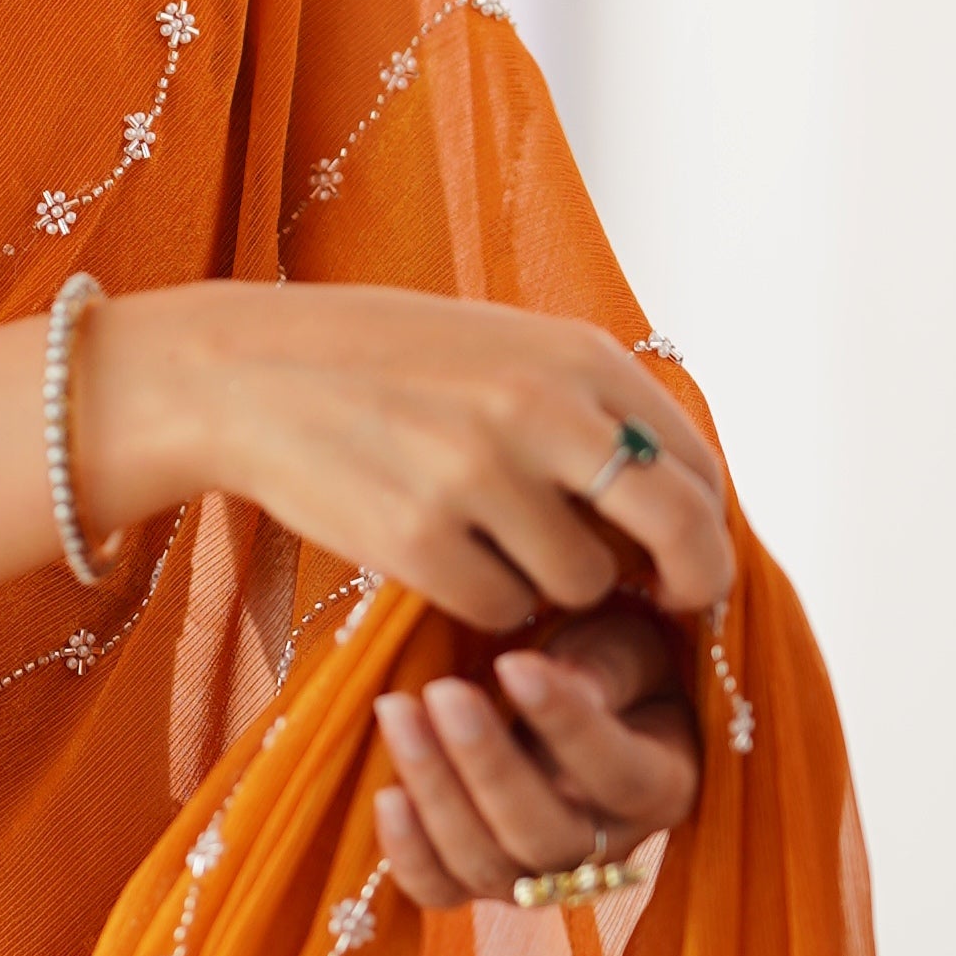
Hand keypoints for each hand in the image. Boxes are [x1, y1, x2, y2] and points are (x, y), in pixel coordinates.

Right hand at [88, 284, 735, 631]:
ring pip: (582, 581)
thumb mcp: (503, 346)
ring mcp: (478, 477)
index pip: (693, 460)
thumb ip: (589, 405)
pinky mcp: (418, 540)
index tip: (689, 557)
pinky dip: (484, 600)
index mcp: (574, 355)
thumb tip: (679, 488)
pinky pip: (501, 608)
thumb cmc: (382, 362)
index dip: (706, 525)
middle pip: (676, 526)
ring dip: (553, 585)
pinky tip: (442, 558)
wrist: (248, 373)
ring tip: (495, 546)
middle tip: (669, 603)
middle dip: (689, 580)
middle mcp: (539, 410)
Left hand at [372, 596, 705, 912]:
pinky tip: (386, 795)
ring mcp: (541, 876)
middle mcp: (606, 850)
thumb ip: (609, 666)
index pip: (618, 772)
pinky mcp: (481, 882)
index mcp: (663, 787)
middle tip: (443, 691)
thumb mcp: (630, 647)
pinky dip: (408, 854)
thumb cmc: (610, 665)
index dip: (566, 723)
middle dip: (486, 763)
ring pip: (487, 864)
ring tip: (397, 710)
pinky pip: (441, 891)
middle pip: (544, 833)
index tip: (514, 663)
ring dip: (435, 792)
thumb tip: (572, 686)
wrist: (574, 705)